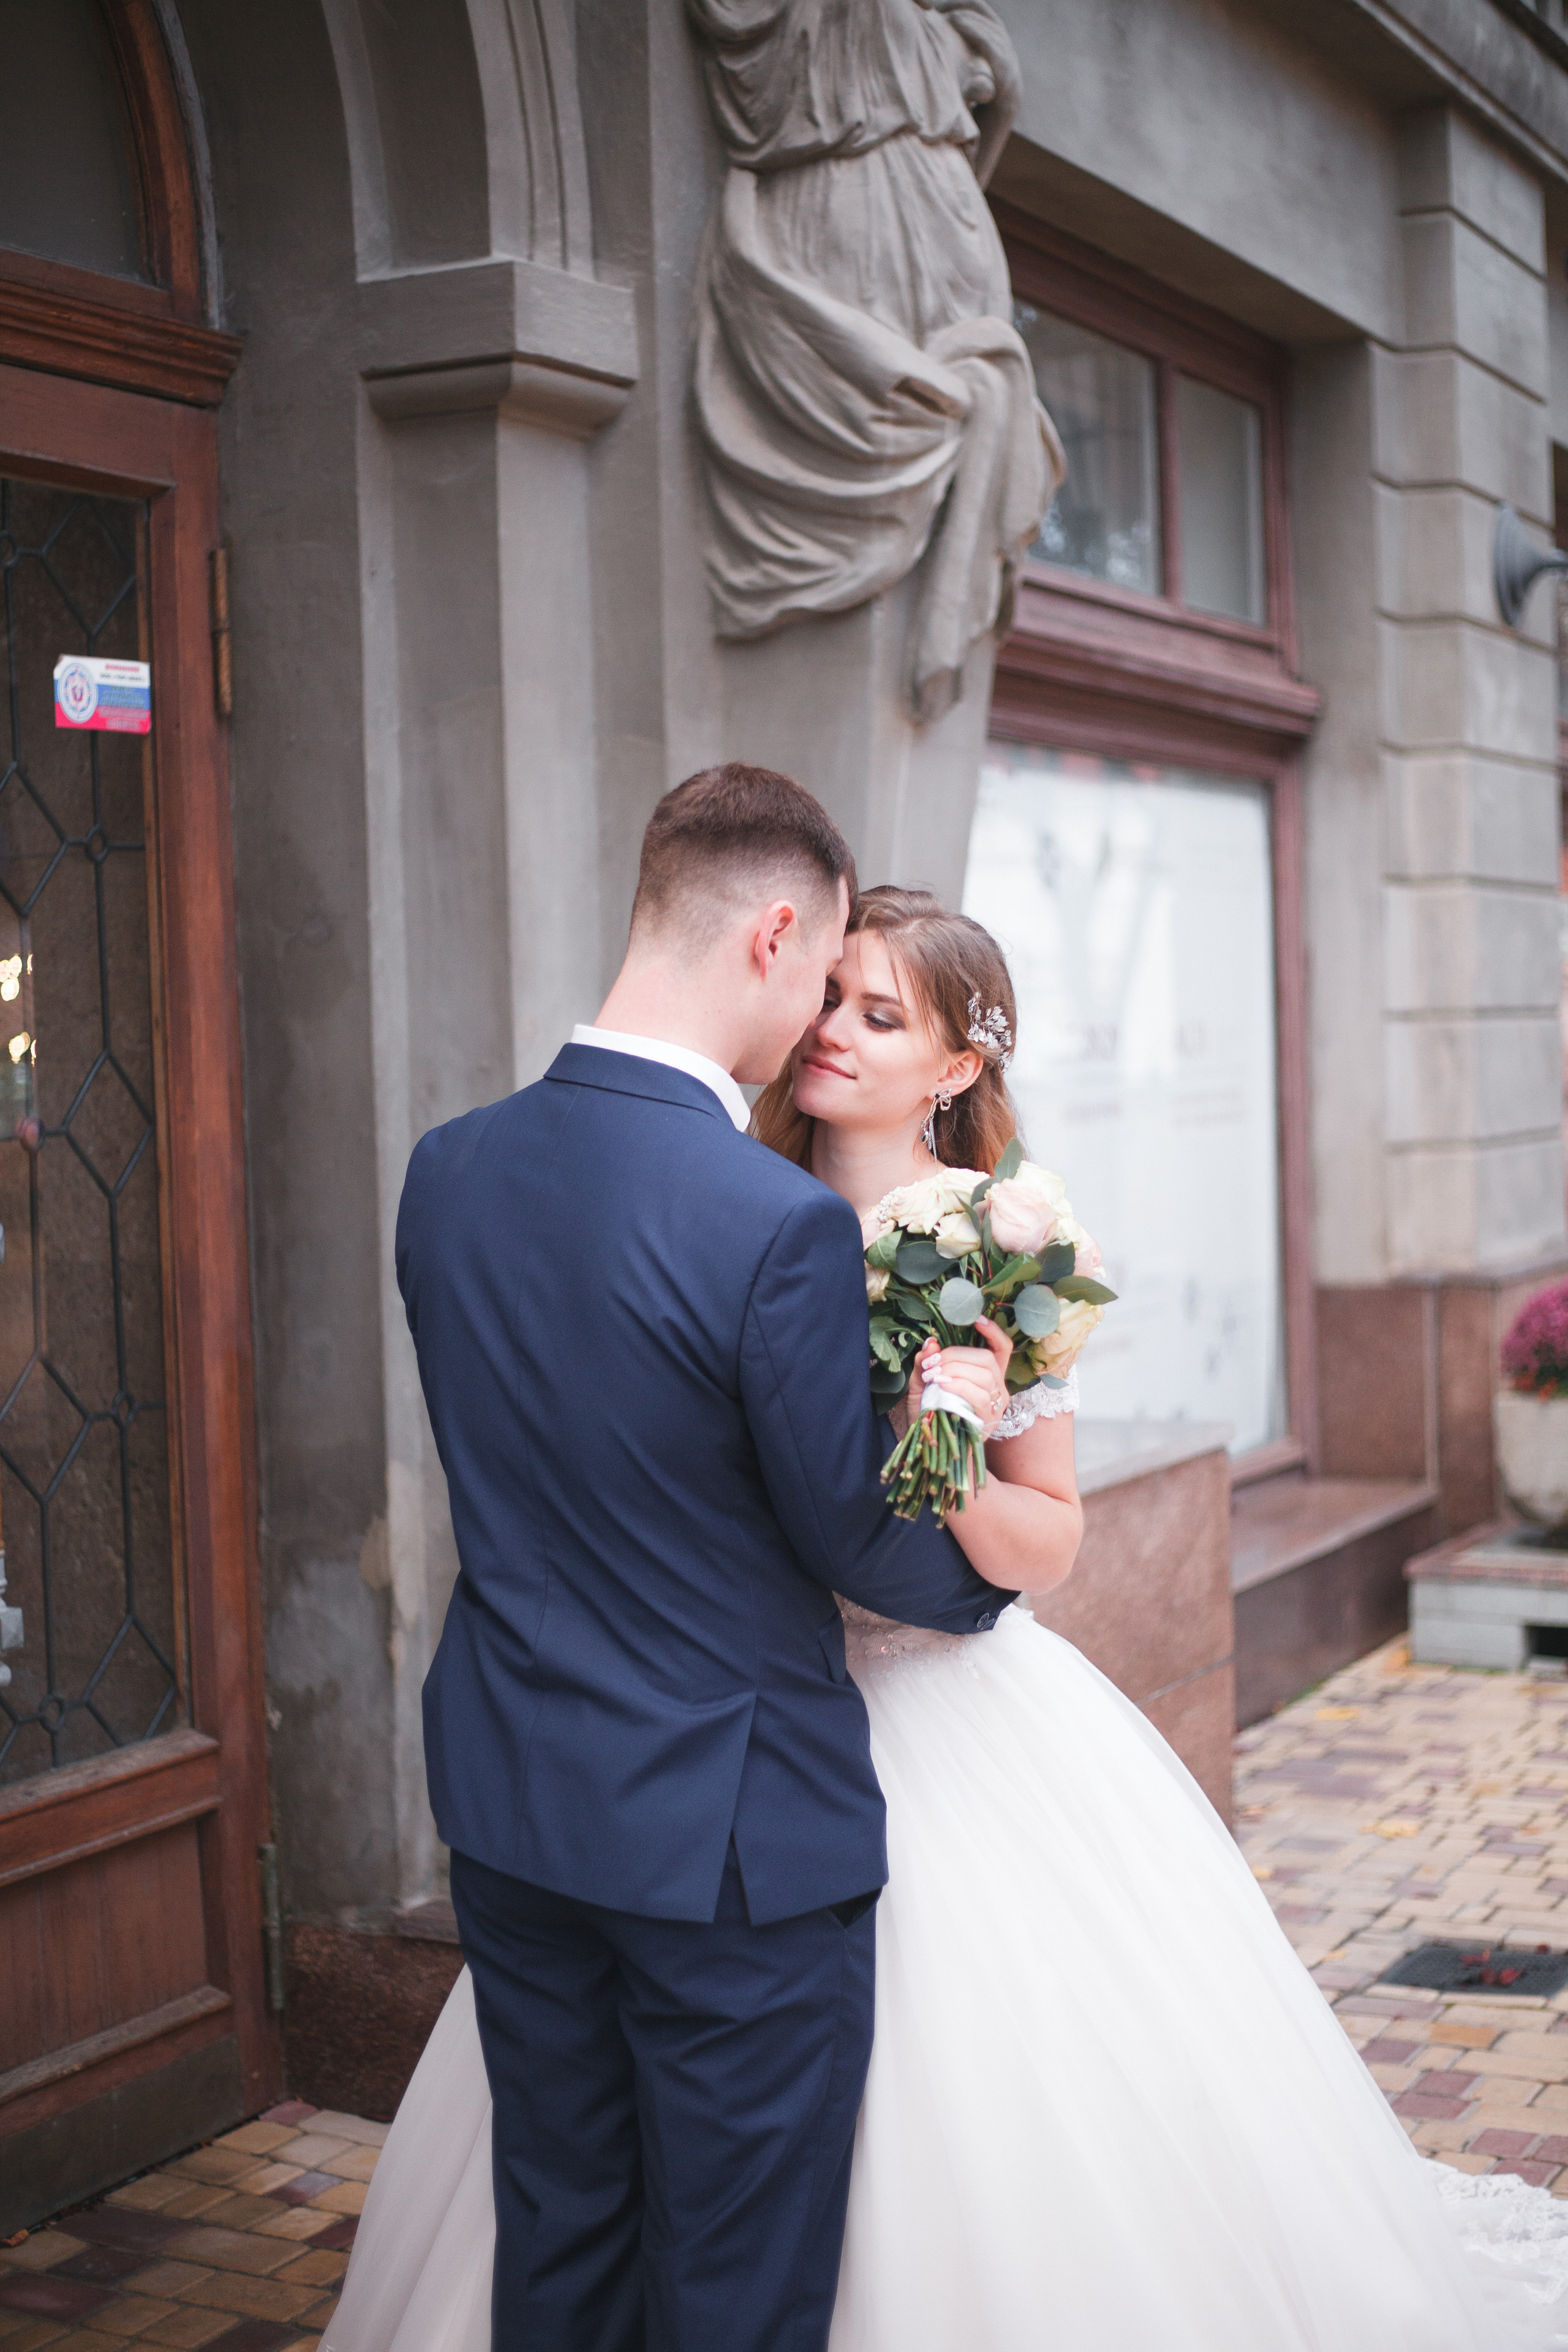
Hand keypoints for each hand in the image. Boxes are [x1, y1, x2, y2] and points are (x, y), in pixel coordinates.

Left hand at [916, 1316, 1012, 1439]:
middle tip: (932, 1362)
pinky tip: (942, 1385)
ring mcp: (996, 1405)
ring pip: (984, 1374)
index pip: (1001, 1348)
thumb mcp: (923, 1384)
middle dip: (957, 1354)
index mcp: (986, 1375)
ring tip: (933, 1375)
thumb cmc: (930, 1415)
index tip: (977, 1318)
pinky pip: (978, 1394)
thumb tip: (930, 1341)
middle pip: (987, 1358)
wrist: (931, 1449)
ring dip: (955, 1369)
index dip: (993, 1332)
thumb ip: (926, 1363)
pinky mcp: (989, 1420)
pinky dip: (959, 1385)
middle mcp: (997, 1388)